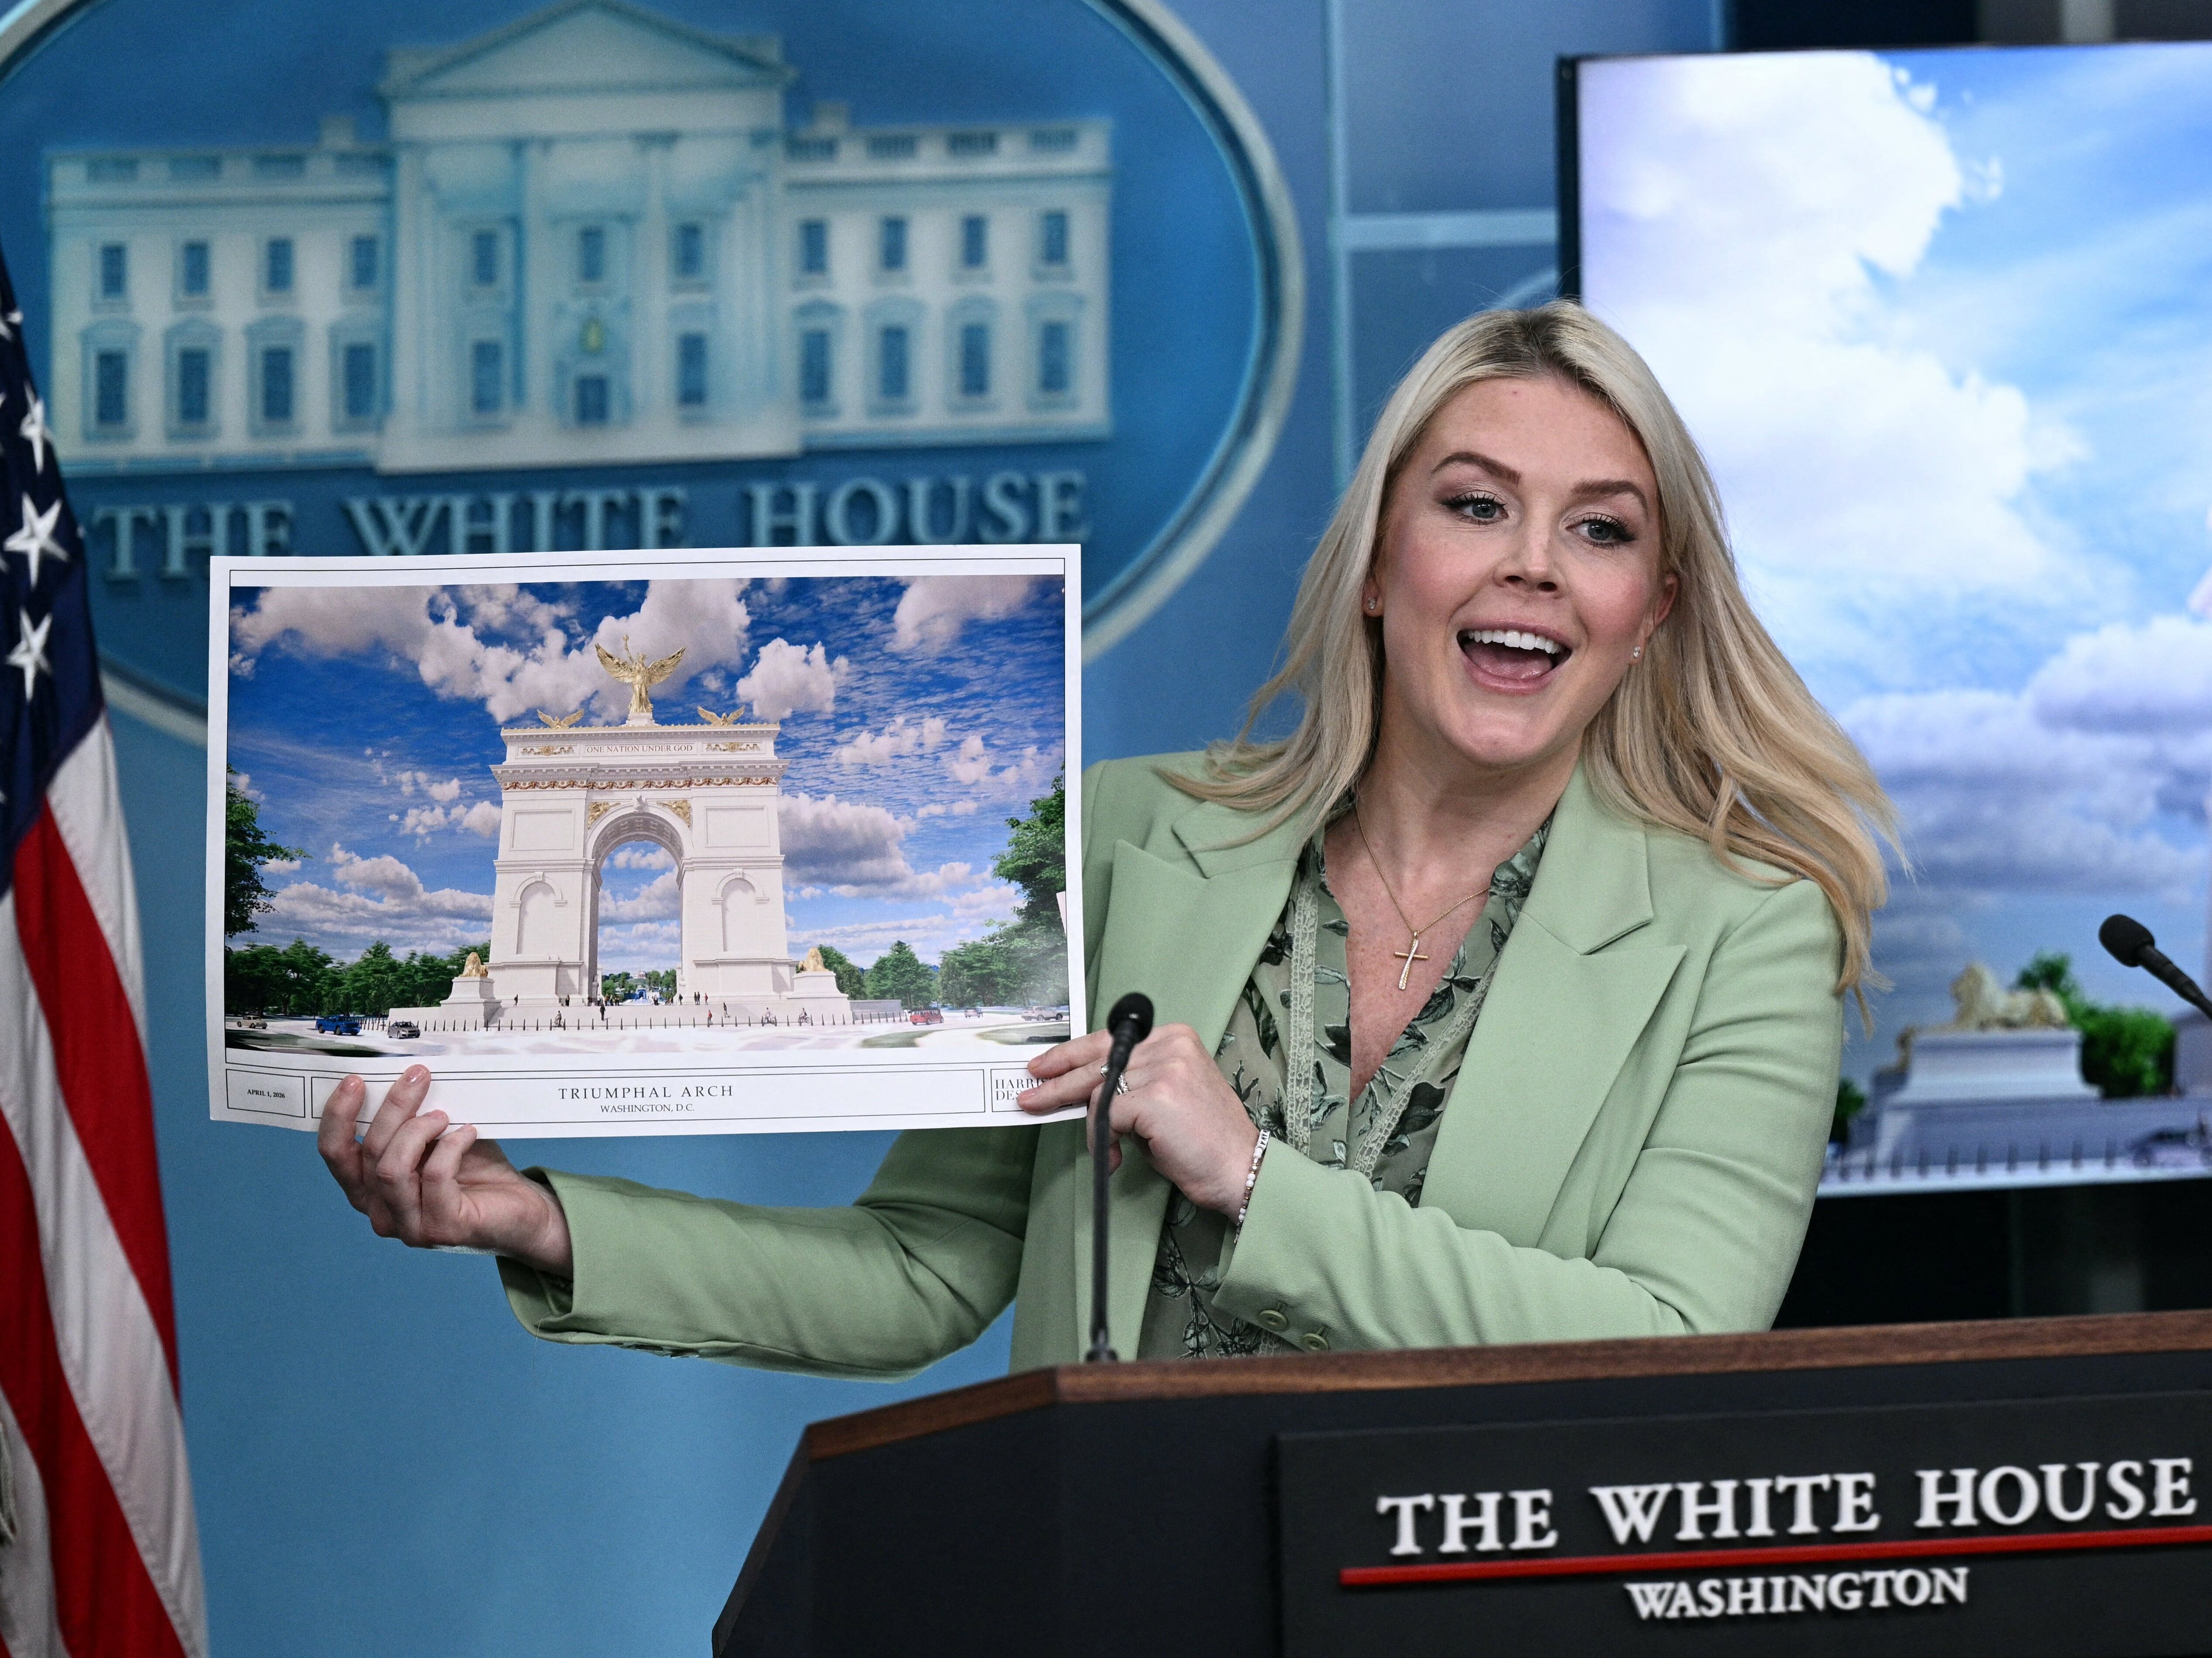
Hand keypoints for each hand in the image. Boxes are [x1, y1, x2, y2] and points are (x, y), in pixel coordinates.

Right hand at [316, 1067, 573, 1276]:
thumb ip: (414, 1119)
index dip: (338, 1116)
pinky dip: (450, 1147)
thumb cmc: (476, 1171)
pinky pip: (434, 1177)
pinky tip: (468, 1134)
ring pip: (391, 1169)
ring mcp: (408, 1227)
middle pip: (368, 1153)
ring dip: (416, 1130)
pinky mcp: (441, 1229)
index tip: (355, 1081)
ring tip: (443, 1115)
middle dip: (392, 1108)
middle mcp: (381, 1212)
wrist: (522, 1210)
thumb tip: (406, 1077)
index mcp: (370, 1189)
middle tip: (418, 1077)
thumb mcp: (437, 1138)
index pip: (335, 1154)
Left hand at [1017, 1024, 1259, 1214]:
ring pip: (1098, 1092)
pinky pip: (1105, 1116)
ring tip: (1106, 1151)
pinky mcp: (1155, 1096)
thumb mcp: (1163, 1097)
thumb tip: (1081, 1092)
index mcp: (1173, 1037)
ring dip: (1094, 1127)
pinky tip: (1114, 1157)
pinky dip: (1102, 1139)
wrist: (1239, 1168)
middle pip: (1096, 1060)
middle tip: (1030, 1098)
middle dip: (1058, 1083)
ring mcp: (1163, 1068)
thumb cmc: (1202, 1141)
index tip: (1043, 1067)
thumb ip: (1129, 1084)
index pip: (1108, 1040)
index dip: (1070, 1055)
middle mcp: (1169, 1045)